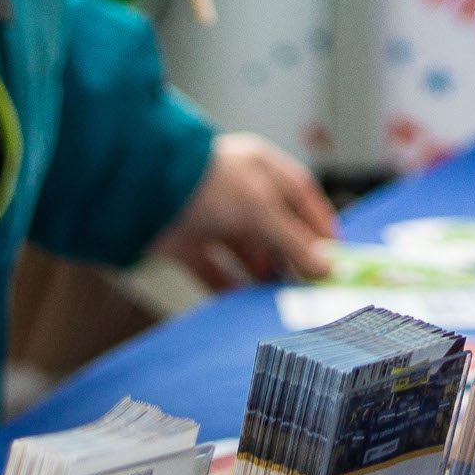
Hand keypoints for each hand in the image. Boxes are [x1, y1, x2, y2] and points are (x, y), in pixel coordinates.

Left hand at [156, 132, 337, 289]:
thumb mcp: (259, 209)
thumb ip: (292, 240)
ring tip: (280, 301)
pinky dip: (229, 288)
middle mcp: (239, 192)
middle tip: (309, 287)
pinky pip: (215, 272)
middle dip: (291, 257)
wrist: (139, 189)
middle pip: (275, 229)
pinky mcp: (188, 244)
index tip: (334, 257)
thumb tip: (323, 266)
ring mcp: (212, 218)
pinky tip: (243, 305)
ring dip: (262, 276)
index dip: (318, 225)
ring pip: (246, 253)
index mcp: (261, 169)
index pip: (300, 196)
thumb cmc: (206, 182)